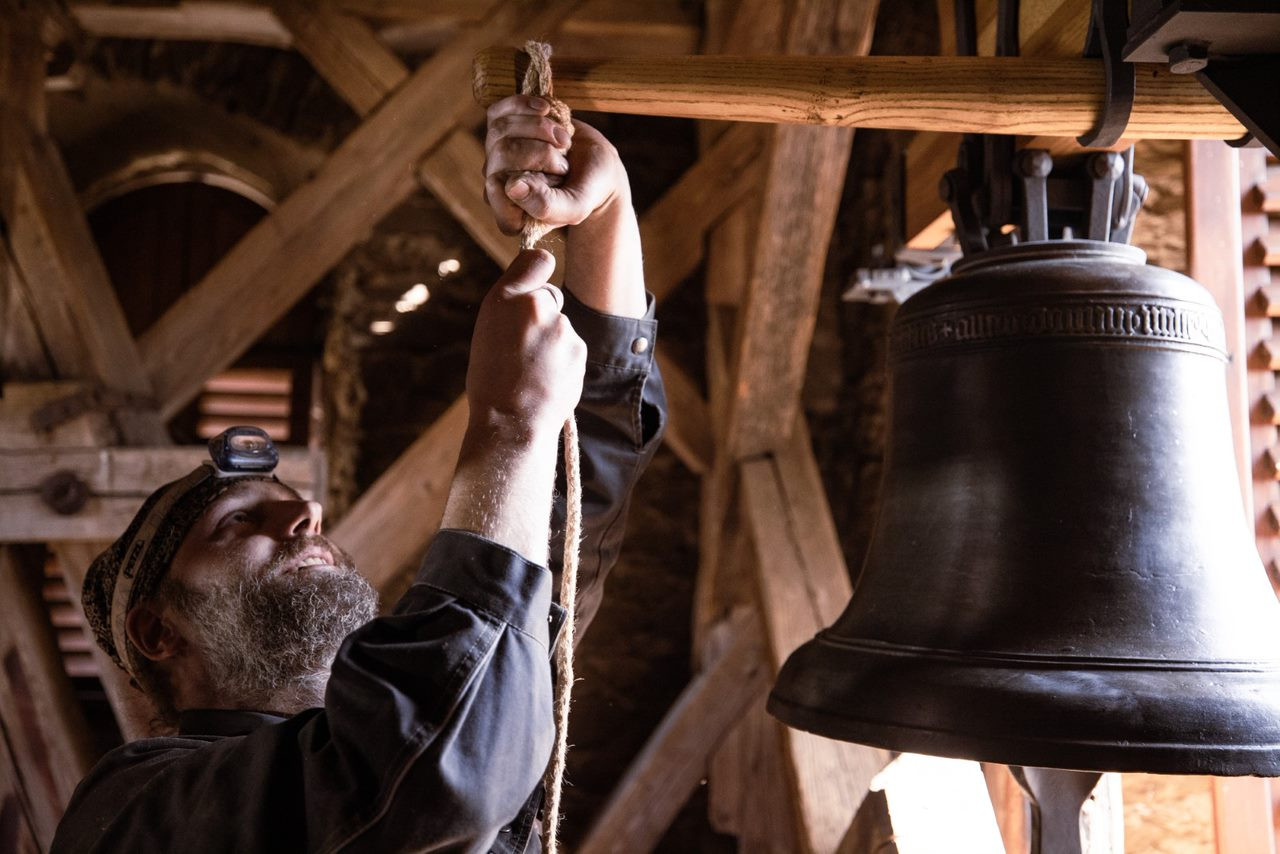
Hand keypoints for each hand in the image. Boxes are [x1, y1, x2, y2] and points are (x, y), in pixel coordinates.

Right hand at [465, 249, 586, 440]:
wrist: (511, 421)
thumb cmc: (492, 380)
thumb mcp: (487, 332)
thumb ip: (511, 307)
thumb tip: (534, 296)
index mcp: (504, 299)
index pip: (536, 260)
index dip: (537, 272)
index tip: (536, 283)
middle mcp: (535, 306)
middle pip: (550, 298)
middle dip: (543, 315)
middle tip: (523, 347)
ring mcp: (561, 327)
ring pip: (561, 327)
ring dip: (552, 343)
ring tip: (532, 370)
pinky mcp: (579, 349)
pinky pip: (572, 348)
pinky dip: (563, 361)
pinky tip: (547, 379)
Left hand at [484, 95, 628, 235]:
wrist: (596, 165)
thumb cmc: (586, 191)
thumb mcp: (575, 206)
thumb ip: (546, 206)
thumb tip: (511, 187)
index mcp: (510, 214)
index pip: (495, 190)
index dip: (526, 176)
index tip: (556, 176)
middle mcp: (497, 185)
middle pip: (502, 153)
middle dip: (542, 152)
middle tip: (566, 162)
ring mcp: (496, 156)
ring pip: (501, 128)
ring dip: (541, 129)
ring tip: (564, 141)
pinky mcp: (502, 129)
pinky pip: (498, 110)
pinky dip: (525, 105)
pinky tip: (546, 110)